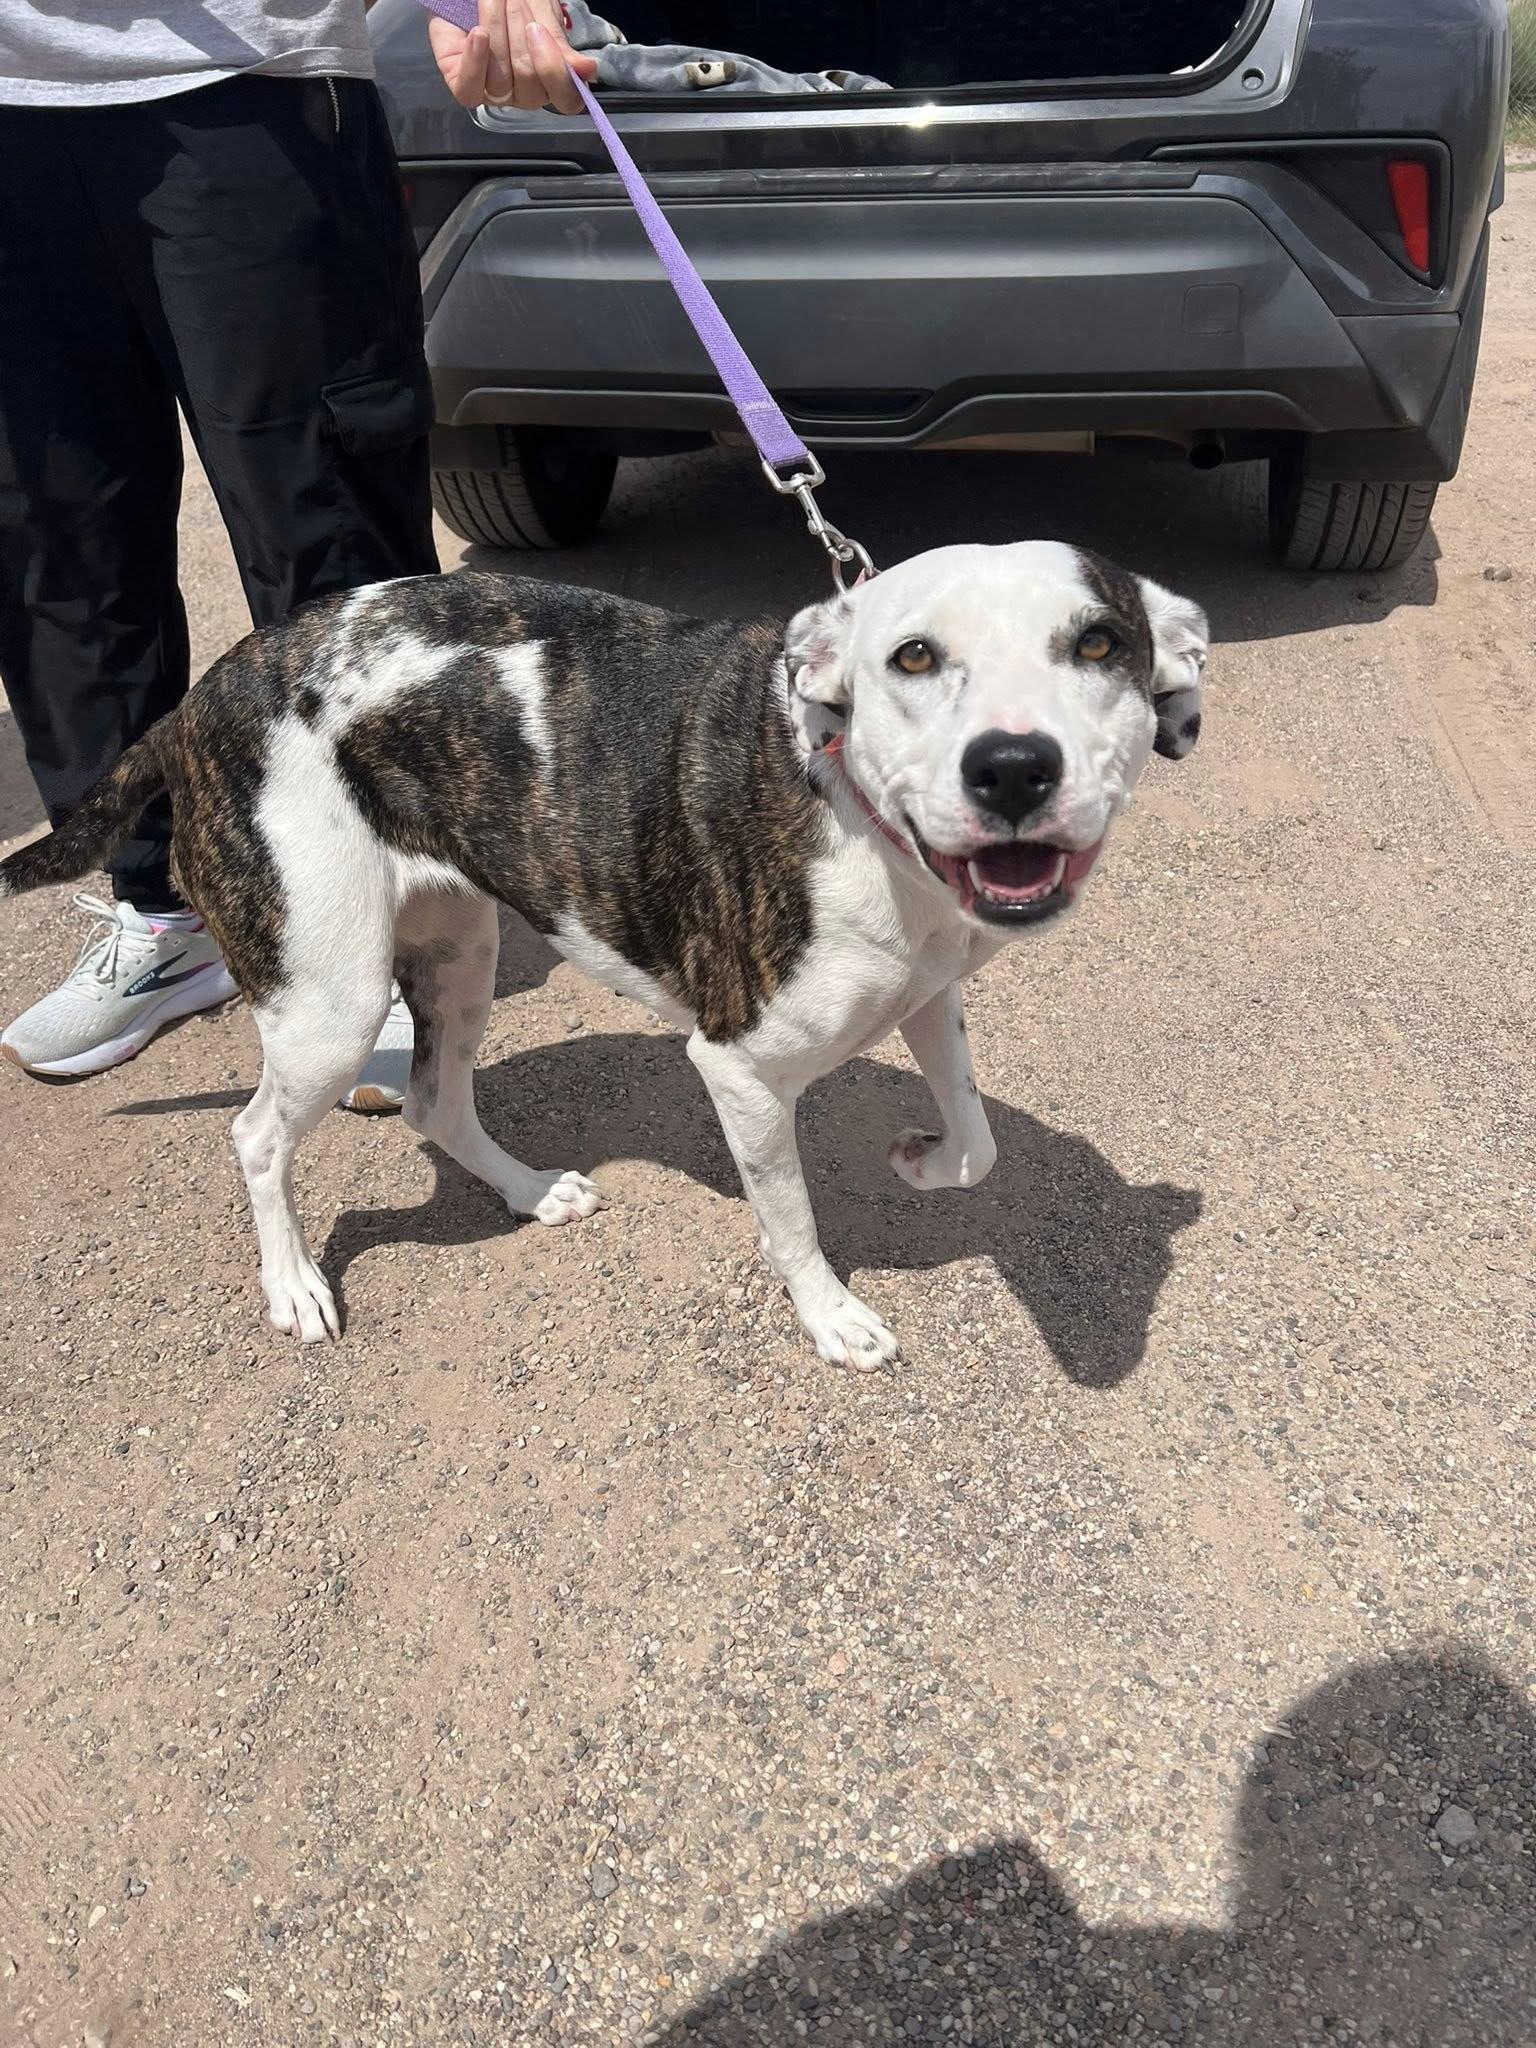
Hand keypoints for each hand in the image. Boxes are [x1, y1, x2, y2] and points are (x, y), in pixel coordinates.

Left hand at [429, 0, 598, 112]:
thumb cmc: (512, 3)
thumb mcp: (542, 12)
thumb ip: (560, 42)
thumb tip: (589, 71)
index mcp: (551, 79)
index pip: (567, 100)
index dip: (556, 72)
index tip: (541, 30)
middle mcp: (526, 93)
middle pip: (530, 84)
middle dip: (520, 31)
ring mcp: (495, 93)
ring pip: (501, 81)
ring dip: (498, 31)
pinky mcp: (464, 87)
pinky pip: (471, 90)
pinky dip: (475, 61)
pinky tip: (479, 34)